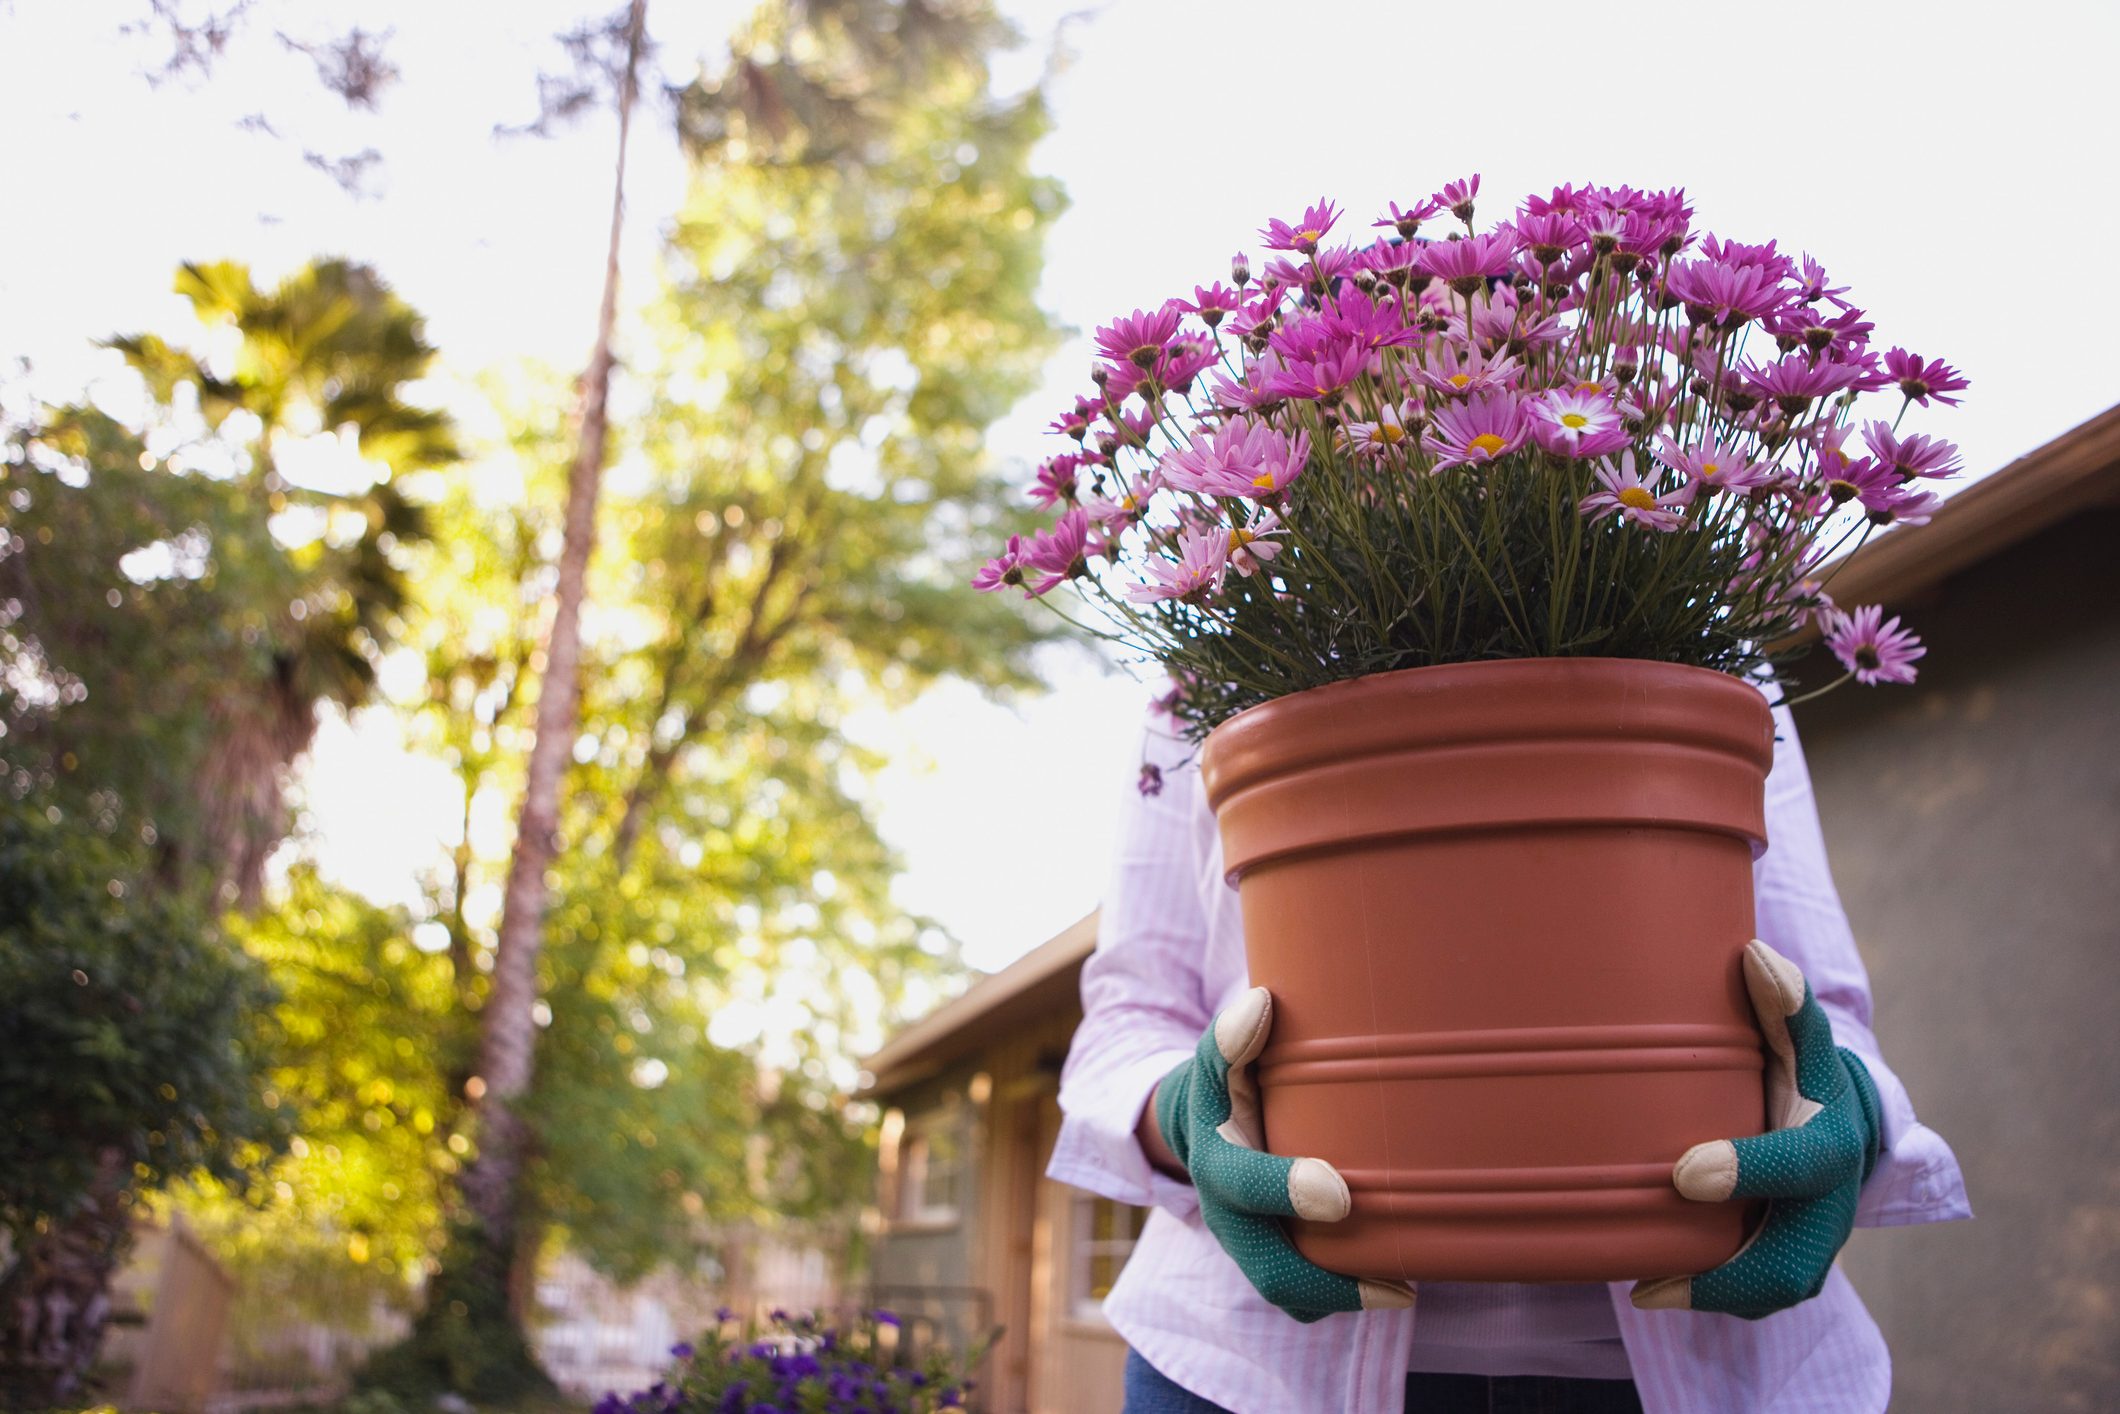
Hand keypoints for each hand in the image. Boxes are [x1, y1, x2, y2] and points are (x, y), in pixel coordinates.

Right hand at [1151, 987, 1415, 1321]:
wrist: (1202, 1128)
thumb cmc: (1230, 1084)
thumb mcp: (1222, 1056)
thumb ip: (1236, 1034)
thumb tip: (1262, 1003)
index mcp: (1216, 1160)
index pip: (1244, 1183)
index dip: (1287, 1191)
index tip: (1341, 1195)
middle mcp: (1227, 1216)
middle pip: (1270, 1271)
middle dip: (1331, 1283)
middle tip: (1399, 1286)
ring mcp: (1250, 1247)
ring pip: (1293, 1295)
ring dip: (1350, 1299)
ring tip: (1408, 1287)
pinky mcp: (1273, 1261)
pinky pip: (1306, 1297)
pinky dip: (1347, 1296)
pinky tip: (1398, 1278)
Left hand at [1632, 940, 1883, 1318]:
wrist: (1837, 1119)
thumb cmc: (1799, 1069)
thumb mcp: (1796, 1035)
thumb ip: (1780, 1001)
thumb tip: (1754, 954)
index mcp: (1833, 1137)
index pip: (1802, 1160)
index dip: (1749, 1170)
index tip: (1684, 1172)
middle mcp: (1833, 1200)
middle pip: (1797, 1258)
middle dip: (1729, 1270)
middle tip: (1654, 1274)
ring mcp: (1819, 1239)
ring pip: (1776, 1288)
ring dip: (1713, 1294)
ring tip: (1647, 1287)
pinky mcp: (1794, 1261)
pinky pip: (1759, 1295)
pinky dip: (1712, 1298)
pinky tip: (1654, 1288)